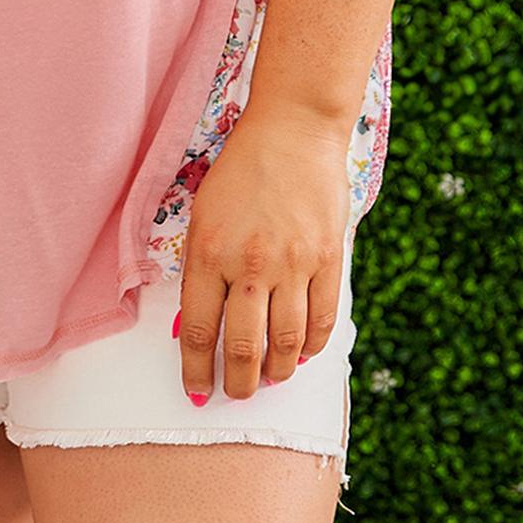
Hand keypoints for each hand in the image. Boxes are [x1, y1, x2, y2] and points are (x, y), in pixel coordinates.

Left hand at [176, 109, 351, 403]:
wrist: (293, 130)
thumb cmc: (241, 170)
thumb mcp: (204, 212)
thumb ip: (201, 267)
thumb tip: (196, 323)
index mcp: (209, 252)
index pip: (197, 330)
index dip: (196, 370)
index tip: (197, 389)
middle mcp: (249, 264)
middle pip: (243, 347)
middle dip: (237, 382)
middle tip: (236, 392)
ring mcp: (292, 263)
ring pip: (286, 343)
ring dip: (277, 371)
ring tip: (270, 377)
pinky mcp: (327, 258)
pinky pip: (322, 320)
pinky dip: (313, 347)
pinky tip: (303, 353)